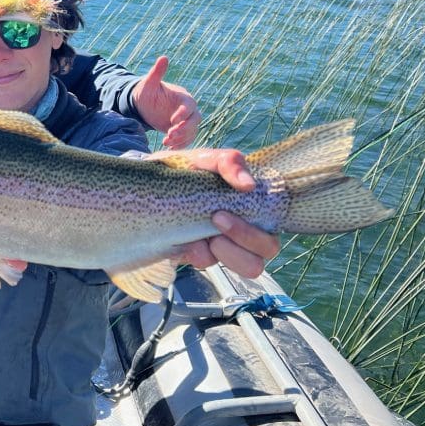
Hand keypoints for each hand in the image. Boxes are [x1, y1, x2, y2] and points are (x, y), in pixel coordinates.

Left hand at [132, 56, 200, 149]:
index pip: (189, 106)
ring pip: (191, 131)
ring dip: (181, 138)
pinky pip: (185, 139)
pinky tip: (170, 148)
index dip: (183, 114)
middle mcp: (187, 110)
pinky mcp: (181, 131)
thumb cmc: (147, 92)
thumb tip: (163, 57)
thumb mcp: (149, 83)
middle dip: (185, 128)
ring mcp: (185, 121)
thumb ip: (157, 73)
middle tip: (169, 134)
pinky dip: (180, 144)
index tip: (172, 121)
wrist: (144, 104)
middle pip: (195, 120)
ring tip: (166, 142)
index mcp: (183, 97)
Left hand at [151, 148, 280, 276]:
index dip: (258, 228)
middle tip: (216, 218)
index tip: (225, 210)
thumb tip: (248, 185)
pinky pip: (211, 265)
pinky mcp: (202, 255)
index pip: (275, 226)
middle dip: (244, 236)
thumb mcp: (204, 159)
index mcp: (253, 207)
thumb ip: (227, 162)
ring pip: (251, 267)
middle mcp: (246, 230)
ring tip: (206, 236)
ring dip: (230, 253)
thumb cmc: (185, 169)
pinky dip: (200, 255)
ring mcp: (226, 246)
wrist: (149, 183)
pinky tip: (186, 242)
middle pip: (268, 250)